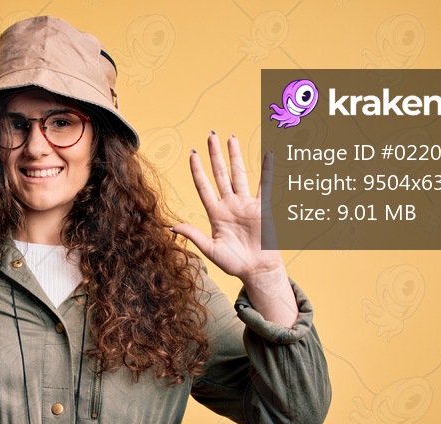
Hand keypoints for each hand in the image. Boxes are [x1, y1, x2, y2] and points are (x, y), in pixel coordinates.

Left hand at [172, 132, 278, 279]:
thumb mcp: (210, 249)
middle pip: (220, 174)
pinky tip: (268, 155)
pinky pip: (265, 186)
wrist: (256, 270)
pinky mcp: (262, 208)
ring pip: (239, 175)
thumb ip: (194, 235)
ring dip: (235, 156)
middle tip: (211, 135)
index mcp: (215, 213)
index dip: (198, 170)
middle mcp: (229, 205)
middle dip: (215, 155)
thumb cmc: (234, 263)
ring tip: (231, 138)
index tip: (192, 154)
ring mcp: (245, 204)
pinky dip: (267, 171)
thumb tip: (172, 226)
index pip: (204, 186)